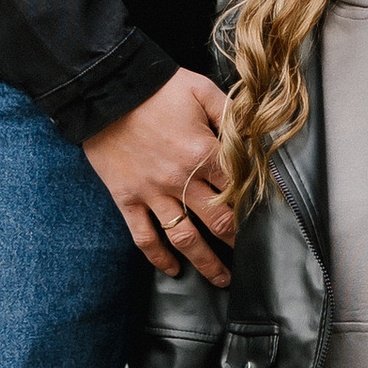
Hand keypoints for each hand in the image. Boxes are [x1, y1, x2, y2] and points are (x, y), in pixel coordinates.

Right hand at [84, 69, 232, 281]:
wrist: (104, 91)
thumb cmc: (156, 88)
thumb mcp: (201, 90)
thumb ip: (230, 114)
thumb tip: (253, 134)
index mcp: (203, 153)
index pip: (237, 189)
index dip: (252, 205)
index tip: (263, 219)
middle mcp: (180, 180)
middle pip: (217, 221)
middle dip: (236, 241)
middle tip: (249, 255)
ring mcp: (152, 194)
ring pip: (184, 239)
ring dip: (206, 262)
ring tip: (220, 278)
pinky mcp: (128, 199)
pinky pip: (144, 237)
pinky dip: (158, 258)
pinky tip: (171, 270)